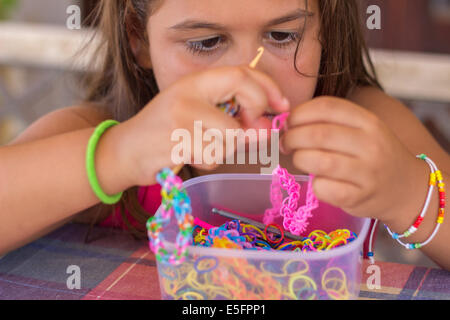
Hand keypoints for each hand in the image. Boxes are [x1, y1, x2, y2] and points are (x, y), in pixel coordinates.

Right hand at [117, 66, 289, 185]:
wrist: (125, 151)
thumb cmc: (166, 132)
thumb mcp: (199, 114)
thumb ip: (233, 117)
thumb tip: (269, 128)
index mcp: (195, 81)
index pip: (242, 73)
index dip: (268, 88)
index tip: (281, 106)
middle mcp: (189, 93)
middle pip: (244, 96)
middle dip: (254, 118)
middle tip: (246, 132)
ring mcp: (181, 117)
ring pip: (232, 135)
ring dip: (226, 149)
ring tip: (202, 147)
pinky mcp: (177, 143)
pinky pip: (214, 156)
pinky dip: (210, 162)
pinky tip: (190, 156)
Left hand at [281, 96, 423, 221]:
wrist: (406, 188)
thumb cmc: (372, 155)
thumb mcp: (361, 129)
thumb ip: (330, 122)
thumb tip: (286, 122)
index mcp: (368, 121)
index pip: (326, 107)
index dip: (299, 113)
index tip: (288, 122)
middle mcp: (370, 144)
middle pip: (318, 135)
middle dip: (292, 138)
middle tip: (285, 143)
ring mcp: (367, 172)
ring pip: (319, 162)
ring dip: (299, 159)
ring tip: (299, 159)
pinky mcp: (359, 197)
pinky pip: (324, 189)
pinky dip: (314, 185)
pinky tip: (318, 182)